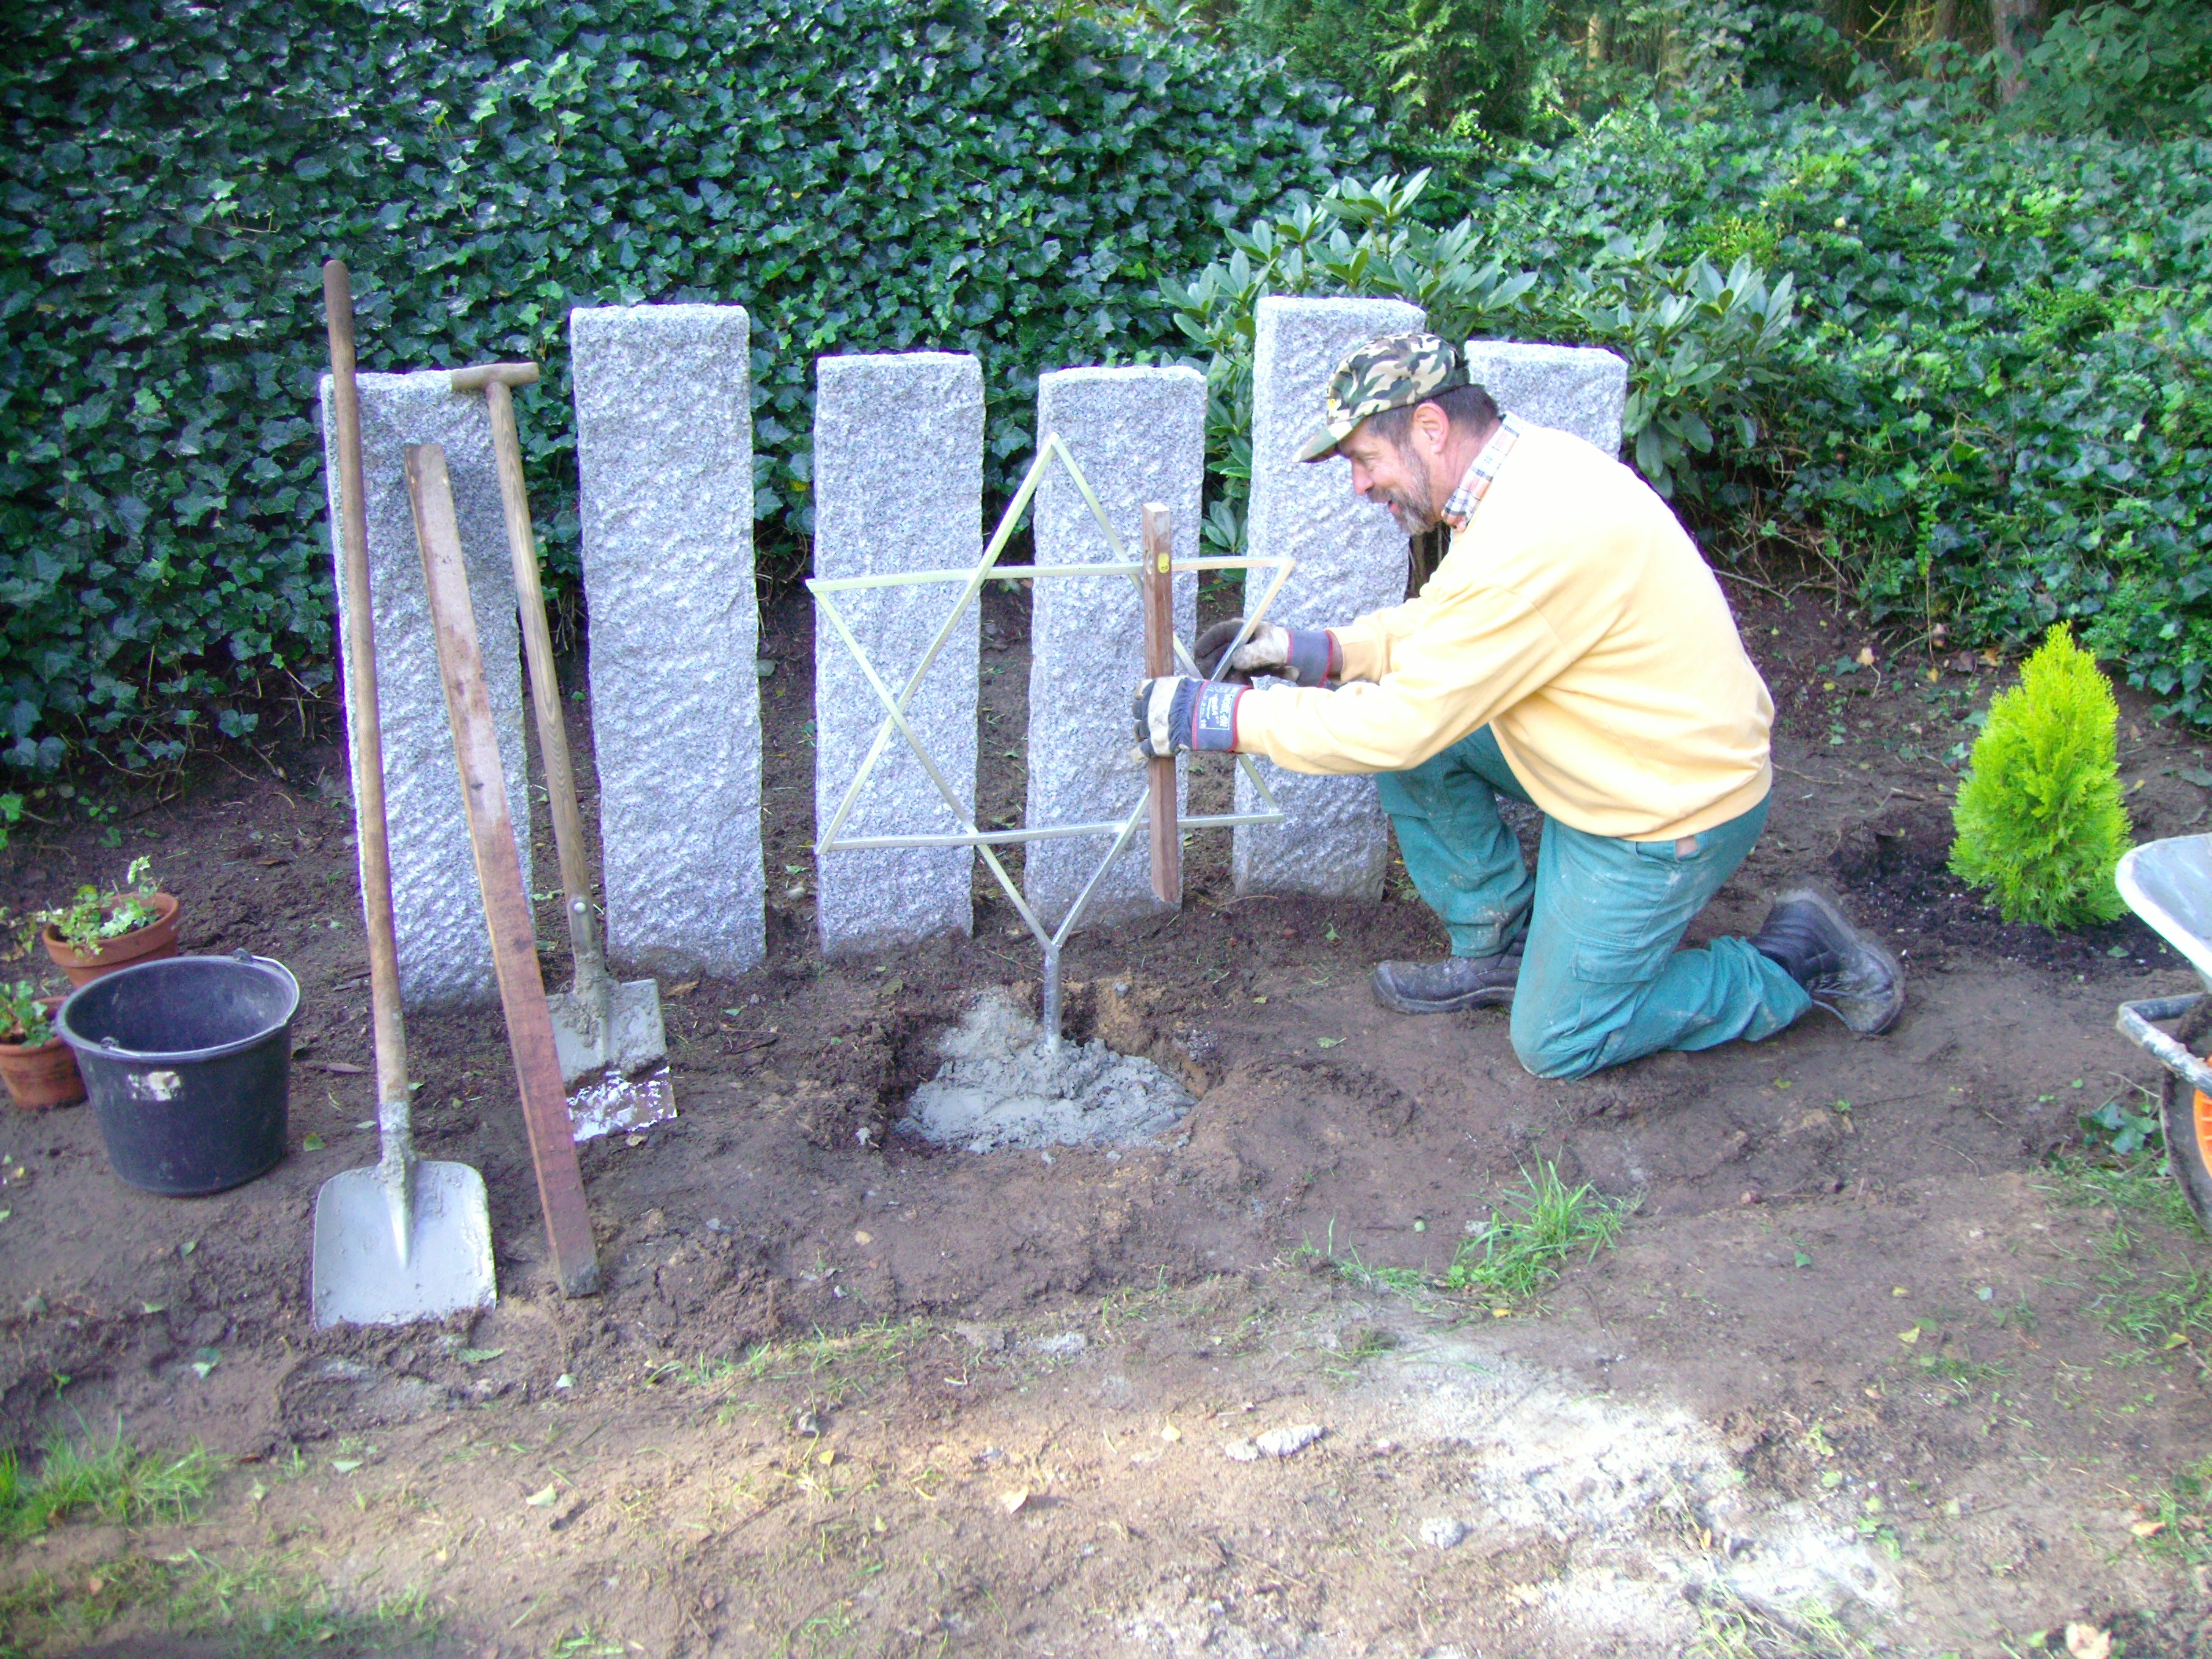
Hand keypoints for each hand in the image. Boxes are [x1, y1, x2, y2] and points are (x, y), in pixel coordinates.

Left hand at [1131, 675, 1242, 758]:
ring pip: (1137, 730)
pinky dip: (1138, 754)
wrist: (1200, 715)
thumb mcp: (1187, 686)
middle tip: (1149, 720)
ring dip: (1140, 733)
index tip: (1144, 698)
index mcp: (1156, 689)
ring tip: (1144, 738)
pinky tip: (1137, 756)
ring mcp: (1148, 725)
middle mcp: (1148, 706)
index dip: (1142, 695)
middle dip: (1142, 714)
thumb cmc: (1199, 698)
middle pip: (1136, 710)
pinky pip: (1140, 751)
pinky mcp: (1154, 743)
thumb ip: (1178, 691)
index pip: (1141, 689)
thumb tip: (1185, 695)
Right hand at [1193, 619, 1333, 684]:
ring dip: (1229, 679)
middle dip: (1220, 670)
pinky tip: (1245, 687)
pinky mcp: (1247, 666)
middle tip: (1226, 681)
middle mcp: (1237, 641)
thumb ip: (1251, 654)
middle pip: (1217, 655)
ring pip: (1225, 668)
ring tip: (1242, 686)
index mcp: (1240, 629)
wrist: (1303, 658)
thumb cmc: (1286, 647)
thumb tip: (1235, 661)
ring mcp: (1242, 654)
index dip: (1205, 646)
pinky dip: (1237, 683)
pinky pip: (1235, 676)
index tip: (1199, 658)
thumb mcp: (1268, 648)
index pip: (1215, 635)